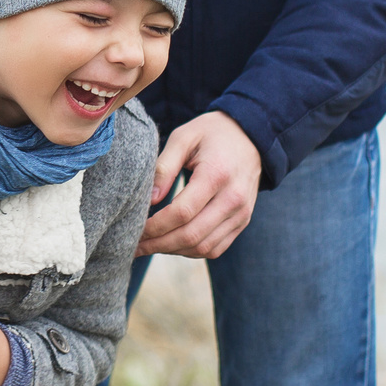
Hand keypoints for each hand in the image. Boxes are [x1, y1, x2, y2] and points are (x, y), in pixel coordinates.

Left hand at [135, 111, 261, 258]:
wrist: (251, 137)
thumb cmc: (211, 134)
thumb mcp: (184, 137)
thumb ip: (164, 166)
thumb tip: (150, 199)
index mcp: (217, 174)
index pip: (182, 212)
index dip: (155, 226)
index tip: (135, 229)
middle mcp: (233, 198)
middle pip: (192, 235)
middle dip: (159, 244)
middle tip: (135, 245)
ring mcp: (241, 213)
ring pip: (203, 247)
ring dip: (173, 251)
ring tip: (150, 245)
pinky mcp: (242, 221)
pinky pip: (216, 248)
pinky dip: (191, 251)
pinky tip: (172, 244)